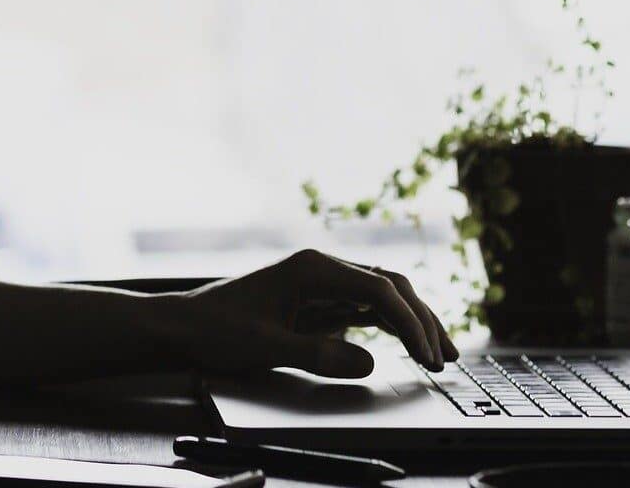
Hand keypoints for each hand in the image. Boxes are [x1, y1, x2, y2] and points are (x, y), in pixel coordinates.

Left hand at [164, 249, 455, 377]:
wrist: (185, 325)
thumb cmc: (217, 329)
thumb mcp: (265, 347)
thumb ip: (316, 353)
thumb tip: (368, 361)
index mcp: (312, 269)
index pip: (378, 289)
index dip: (409, 322)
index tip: (426, 353)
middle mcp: (322, 269)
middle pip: (389, 287)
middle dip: (421, 320)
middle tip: (445, 358)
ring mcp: (323, 284)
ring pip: (383, 297)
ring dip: (413, 322)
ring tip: (441, 354)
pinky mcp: (319, 301)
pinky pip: (366, 309)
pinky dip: (392, 327)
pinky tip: (411, 345)